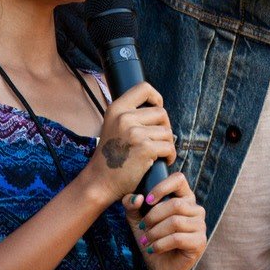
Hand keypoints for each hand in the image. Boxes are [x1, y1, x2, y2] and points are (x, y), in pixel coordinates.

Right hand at [89, 82, 175, 201]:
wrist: (99, 181)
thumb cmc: (111, 156)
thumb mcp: (113, 126)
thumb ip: (130, 114)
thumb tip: (158, 106)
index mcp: (116, 108)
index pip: (144, 88)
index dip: (156, 98)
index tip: (157, 110)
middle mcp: (124, 117)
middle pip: (161, 113)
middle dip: (164, 128)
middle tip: (159, 141)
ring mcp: (134, 132)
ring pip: (167, 132)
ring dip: (167, 144)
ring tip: (159, 153)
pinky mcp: (144, 148)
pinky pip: (169, 147)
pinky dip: (170, 156)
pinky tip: (163, 161)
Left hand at [124, 170, 205, 269]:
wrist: (159, 266)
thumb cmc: (151, 237)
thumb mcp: (136, 218)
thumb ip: (131, 204)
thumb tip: (138, 197)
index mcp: (183, 197)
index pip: (179, 179)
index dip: (162, 187)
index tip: (147, 200)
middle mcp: (196, 209)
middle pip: (175, 204)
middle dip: (153, 216)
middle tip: (142, 228)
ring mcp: (200, 225)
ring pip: (175, 221)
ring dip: (155, 232)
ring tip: (145, 240)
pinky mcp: (200, 242)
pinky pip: (178, 238)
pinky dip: (161, 244)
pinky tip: (152, 248)